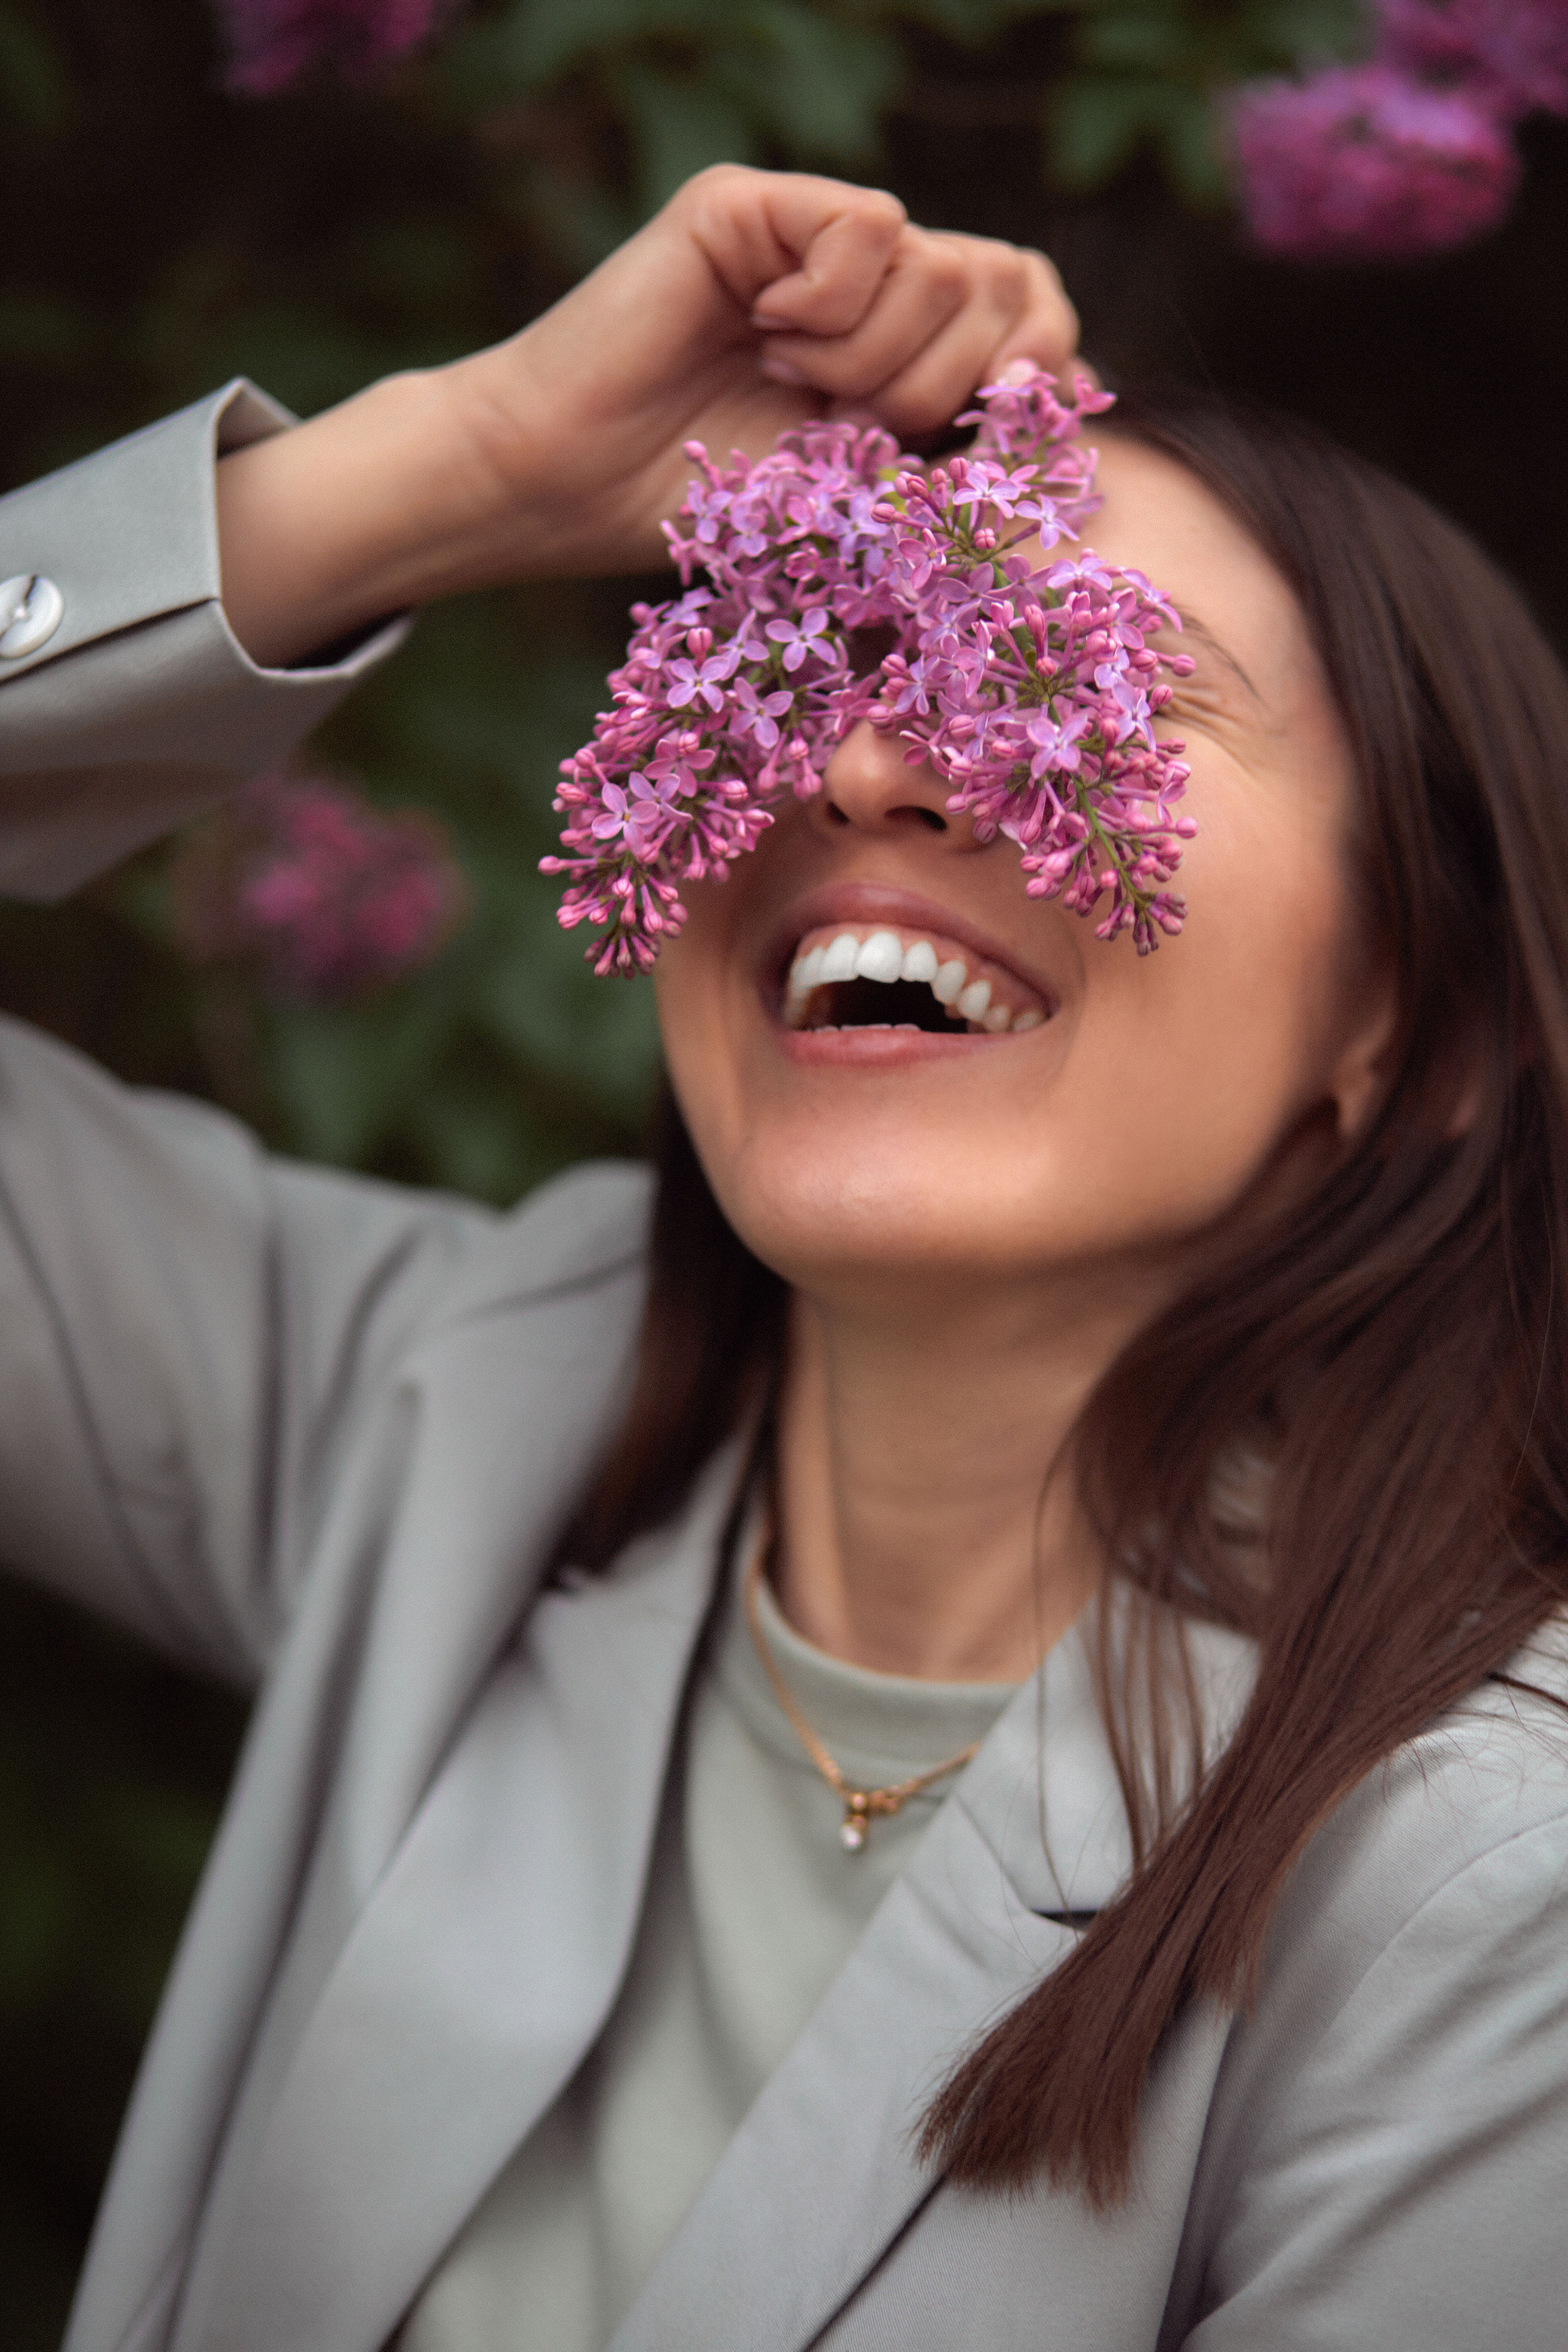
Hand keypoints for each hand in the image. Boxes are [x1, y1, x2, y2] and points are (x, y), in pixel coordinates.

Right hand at [461, 164, 1080, 574]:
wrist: (569, 489)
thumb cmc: (702, 510)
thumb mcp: (863, 497)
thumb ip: (956, 444)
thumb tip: (1067, 389)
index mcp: (900, 344)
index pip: (1036, 307)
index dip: (1039, 362)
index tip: (982, 430)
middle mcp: (867, 276)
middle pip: (1003, 285)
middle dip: (942, 385)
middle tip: (848, 423)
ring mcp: (812, 233)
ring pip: (942, 264)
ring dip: (877, 358)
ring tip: (789, 382)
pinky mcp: (755, 204)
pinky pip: (868, 226)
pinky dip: (830, 304)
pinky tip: (762, 330)